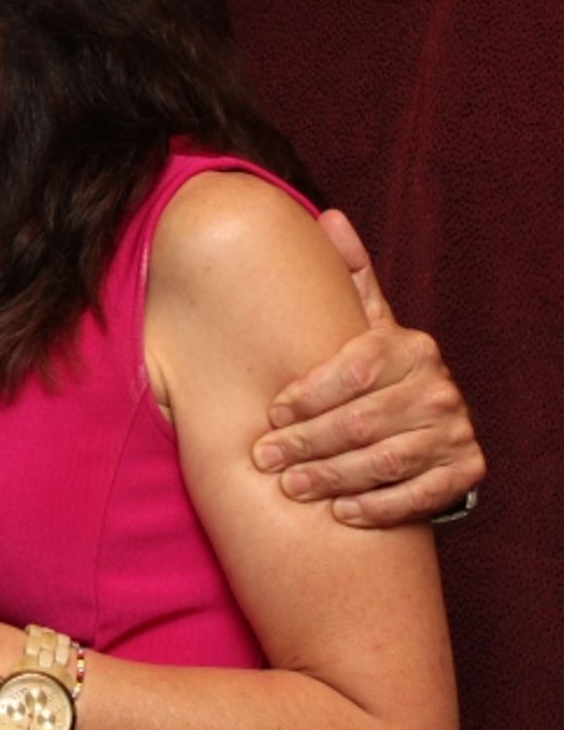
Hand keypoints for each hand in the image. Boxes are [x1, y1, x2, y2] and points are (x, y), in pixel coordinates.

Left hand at [252, 210, 485, 526]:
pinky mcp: (465, 471)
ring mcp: (456, 431)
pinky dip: (377, 507)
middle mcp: (438, 387)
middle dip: (306, 442)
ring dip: (332, 478)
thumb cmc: (372, 370)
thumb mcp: (362, 322)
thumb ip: (346, 277)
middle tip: (265, 458)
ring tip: (291, 487)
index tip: (271, 411)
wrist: (424, 423)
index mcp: (409, 346)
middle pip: (361, 421)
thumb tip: (327, 216)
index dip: (308, 393)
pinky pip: (419, 496)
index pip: (352, 370)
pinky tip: (341, 513)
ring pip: (384, 461)